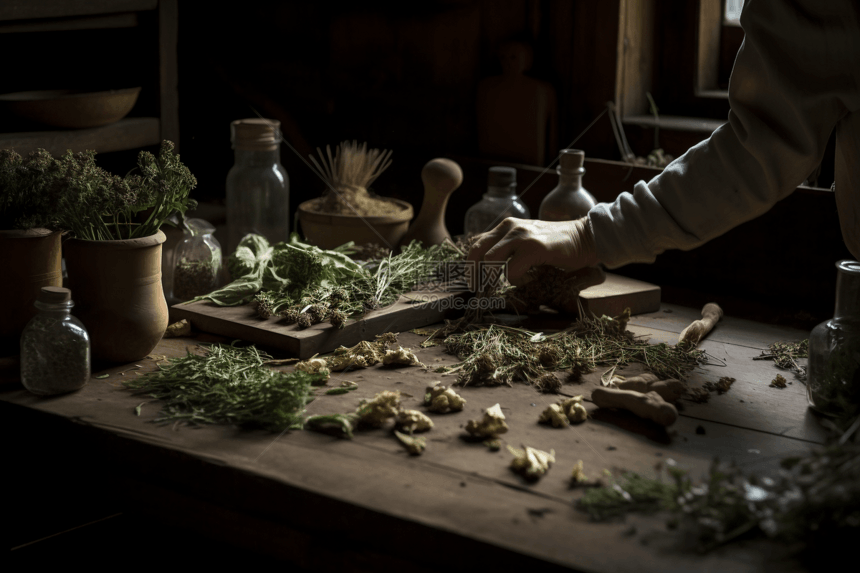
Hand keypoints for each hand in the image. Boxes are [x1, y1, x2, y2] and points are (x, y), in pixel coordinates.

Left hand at [467, 217, 598, 285]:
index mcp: (506, 226)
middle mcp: (510, 227)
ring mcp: (521, 236)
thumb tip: (489, 269)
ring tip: (503, 287)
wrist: (587, 237)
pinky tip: (529, 280)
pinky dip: (516, 281)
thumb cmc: (557, 245)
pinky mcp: (534, 248)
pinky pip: (511, 271)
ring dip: (493, 279)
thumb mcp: (527, 241)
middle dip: (474, 274)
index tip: (473, 281)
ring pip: (491, 261)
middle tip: (477, 289)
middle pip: (478, 251)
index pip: (477, 243)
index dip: (471, 264)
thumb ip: (509, 248)